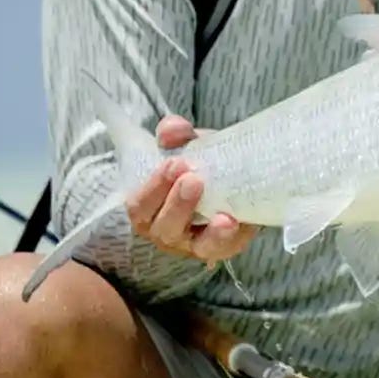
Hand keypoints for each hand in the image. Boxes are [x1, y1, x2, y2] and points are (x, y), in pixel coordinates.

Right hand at [123, 115, 258, 263]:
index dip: (154, 188)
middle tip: (194, 180)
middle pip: (166, 229)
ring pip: (199, 245)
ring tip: (222, 215)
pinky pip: (227, 248)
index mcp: (148, 209)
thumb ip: (175, 134)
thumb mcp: (185, 145)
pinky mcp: (225, 247)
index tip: (173, 164)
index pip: (140, 206)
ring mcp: (197, 244)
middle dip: (178, 205)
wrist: (232, 176)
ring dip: (210, 231)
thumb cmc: (197, 165)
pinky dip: (232, 238)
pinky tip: (238, 224)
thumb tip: (172, 129)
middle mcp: (167, 231)